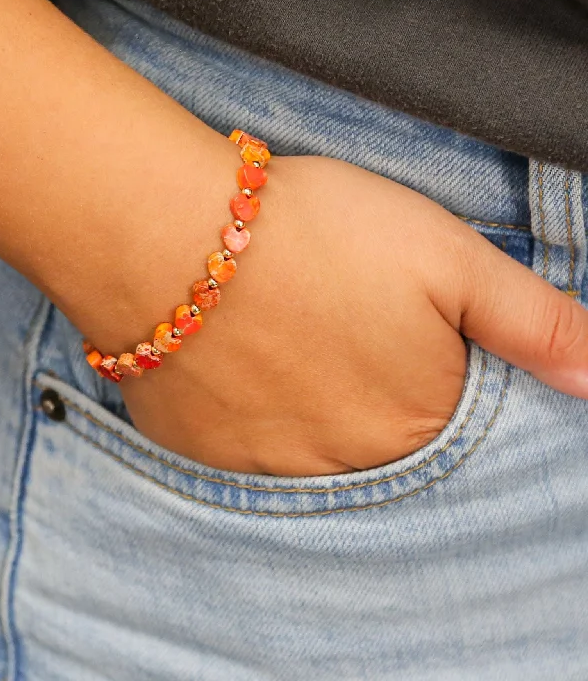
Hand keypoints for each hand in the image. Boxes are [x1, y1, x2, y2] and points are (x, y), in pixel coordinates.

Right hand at [116, 155, 587, 475]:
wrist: (170, 236)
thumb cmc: (313, 233)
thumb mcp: (447, 256)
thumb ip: (535, 324)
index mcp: (413, 422)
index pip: (446, 429)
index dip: (420, 371)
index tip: (386, 332)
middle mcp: (342, 467)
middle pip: (374, 446)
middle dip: (362, 391)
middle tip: (326, 328)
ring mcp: (263, 471)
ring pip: (305, 451)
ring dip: (303, 404)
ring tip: (282, 338)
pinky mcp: (198, 454)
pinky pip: (239, 451)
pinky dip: (247, 412)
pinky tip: (235, 358)